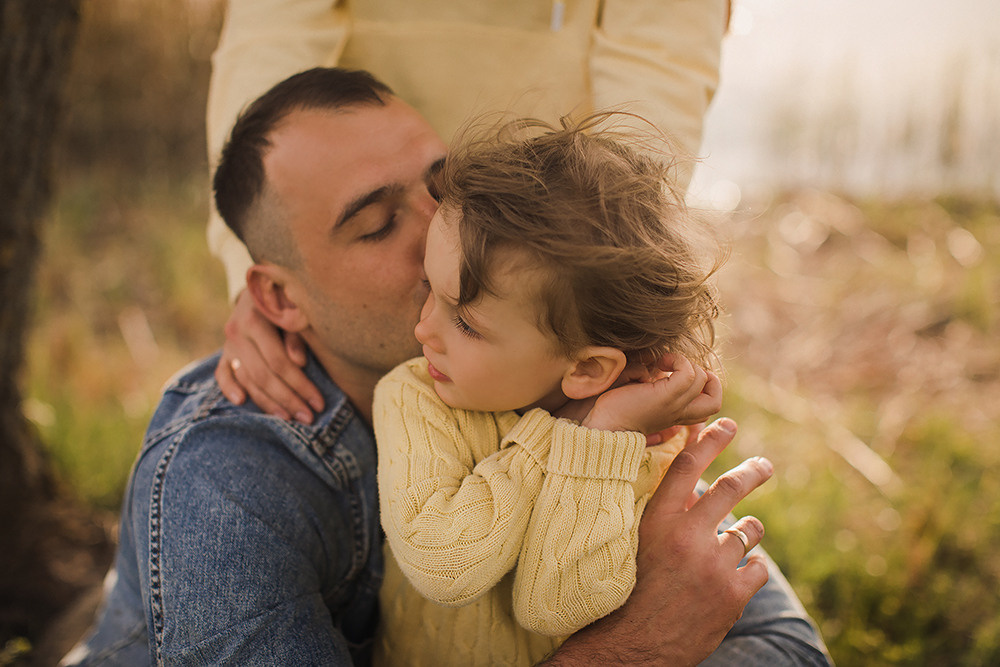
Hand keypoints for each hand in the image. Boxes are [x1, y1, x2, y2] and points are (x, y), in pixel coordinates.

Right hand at [215, 289, 323, 422]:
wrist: (263, 284)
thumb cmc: (289, 299)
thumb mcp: (295, 309)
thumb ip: (296, 333)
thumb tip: (299, 362)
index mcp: (256, 318)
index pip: (278, 361)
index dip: (300, 385)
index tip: (319, 403)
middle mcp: (237, 331)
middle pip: (263, 375)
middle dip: (288, 399)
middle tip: (308, 418)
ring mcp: (228, 343)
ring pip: (246, 379)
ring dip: (267, 402)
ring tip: (288, 418)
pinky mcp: (224, 352)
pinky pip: (222, 373)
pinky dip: (229, 388)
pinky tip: (241, 402)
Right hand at [545, 418, 771, 665]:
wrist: (633, 647)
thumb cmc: (630, 592)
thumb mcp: (639, 544)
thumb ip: (665, 513)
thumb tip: (687, 481)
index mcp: (657, 521)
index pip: (688, 466)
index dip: (710, 440)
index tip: (726, 424)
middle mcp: (686, 536)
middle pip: (730, 488)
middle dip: (753, 472)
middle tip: (765, 466)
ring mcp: (713, 565)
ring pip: (748, 532)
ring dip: (747, 532)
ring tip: (741, 537)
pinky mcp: (732, 594)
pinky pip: (757, 568)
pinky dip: (750, 571)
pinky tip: (734, 579)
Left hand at [581, 353, 721, 434]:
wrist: (603, 427)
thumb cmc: (613, 410)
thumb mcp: (638, 396)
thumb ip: (651, 385)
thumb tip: (651, 367)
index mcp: (674, 415)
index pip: (706, 409)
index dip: (703, 389)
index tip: (680, 377)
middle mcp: (678, 413)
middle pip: (715, 403)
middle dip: (707, 380)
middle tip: (682, 371)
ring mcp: (675, 405)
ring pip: (703, 380)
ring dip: (686, 363)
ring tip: (664, 363)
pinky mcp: (667, 397)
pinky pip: (689, 374)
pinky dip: (679, 360)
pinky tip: (660, 362)